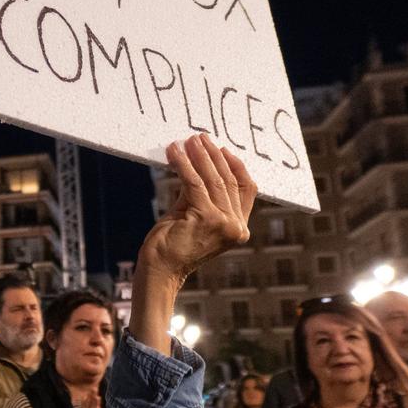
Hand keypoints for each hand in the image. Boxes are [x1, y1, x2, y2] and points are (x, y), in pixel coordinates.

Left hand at [137, 134, 257, 282]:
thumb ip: (201, 193)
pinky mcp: (206, 218)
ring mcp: (224, 223)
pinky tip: (175, 152)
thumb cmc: (173, 244)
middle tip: (200, 138)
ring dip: (199, 156)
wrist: (160, 269)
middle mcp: (236, 227)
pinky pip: (194, 183)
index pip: (247, 190)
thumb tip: (197, 160)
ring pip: (213, 180)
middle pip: (229, 181)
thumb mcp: (194, 215)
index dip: (235, 166)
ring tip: (188, 141)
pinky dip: (184, 165)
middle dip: (213, 155)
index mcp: (239, 228)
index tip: (222, 149)